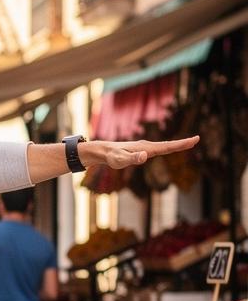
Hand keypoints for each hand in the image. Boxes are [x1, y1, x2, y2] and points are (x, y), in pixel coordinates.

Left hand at [81, 135, 198, 169]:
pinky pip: (157, 148)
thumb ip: (132, 159)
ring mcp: (144, 147)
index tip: (195, 139)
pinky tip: (169, 148)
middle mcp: (147, 146)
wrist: (103, 151)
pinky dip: (167, 147)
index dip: (181, 144)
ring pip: (163, 146)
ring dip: (176, 144)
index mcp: (146, 148)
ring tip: (189, 143)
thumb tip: (145, 156)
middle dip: (183, 143)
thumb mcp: (121, 160)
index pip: (167, 147)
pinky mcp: (141, 150)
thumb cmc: (112, 157)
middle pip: (168, 145)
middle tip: (197, 139)